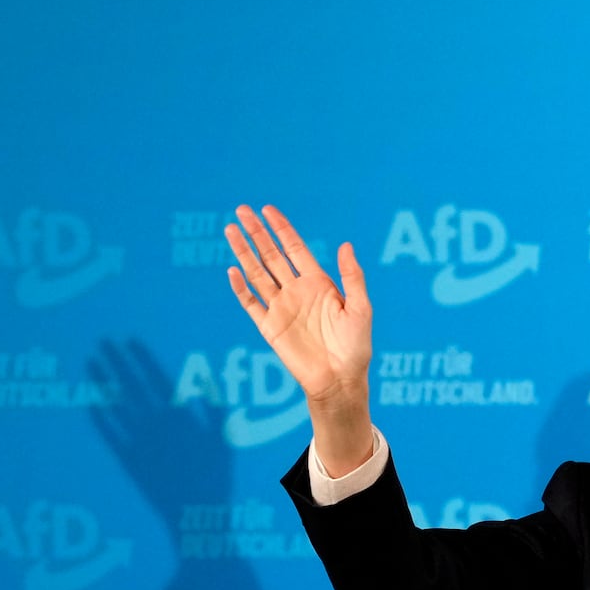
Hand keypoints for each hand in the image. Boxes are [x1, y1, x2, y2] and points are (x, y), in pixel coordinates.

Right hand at [225, 205, 371, 409]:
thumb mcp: (360, 307)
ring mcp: (281, 307)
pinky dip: (241, 288)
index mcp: (317, 282)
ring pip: (257, 273)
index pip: (294, 248)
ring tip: (230, 230)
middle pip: (271, 255)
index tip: (267, 209)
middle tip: (241, 210)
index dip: (281, 228)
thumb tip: (346, 244)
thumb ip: (352, 276)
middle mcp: (296, 291)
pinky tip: (233, 270)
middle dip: (257, 232)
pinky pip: (251, 303)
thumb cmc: (355, 345)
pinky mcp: (269, 327)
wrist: (339, 379)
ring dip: (243, 252)